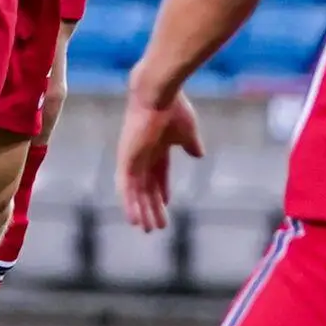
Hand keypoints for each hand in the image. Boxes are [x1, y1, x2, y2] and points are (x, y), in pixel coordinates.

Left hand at [119, 88, 203, 231]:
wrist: (158, 95)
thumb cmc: (174, 109)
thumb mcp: (188, 131)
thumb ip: (192, 145)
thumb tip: (199, 154)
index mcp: (157, 147)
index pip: (159, 173)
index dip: (162, 190)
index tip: (167, 204)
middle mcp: (142, 154)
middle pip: (147, 187)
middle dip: (152, 207)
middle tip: (156, 226)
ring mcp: (132, 158)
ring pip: (136, 192)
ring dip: (141, 211)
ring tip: (146, 229)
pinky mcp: (126, 161)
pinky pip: (125, 188)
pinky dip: (129, 204)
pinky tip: (133, 220)